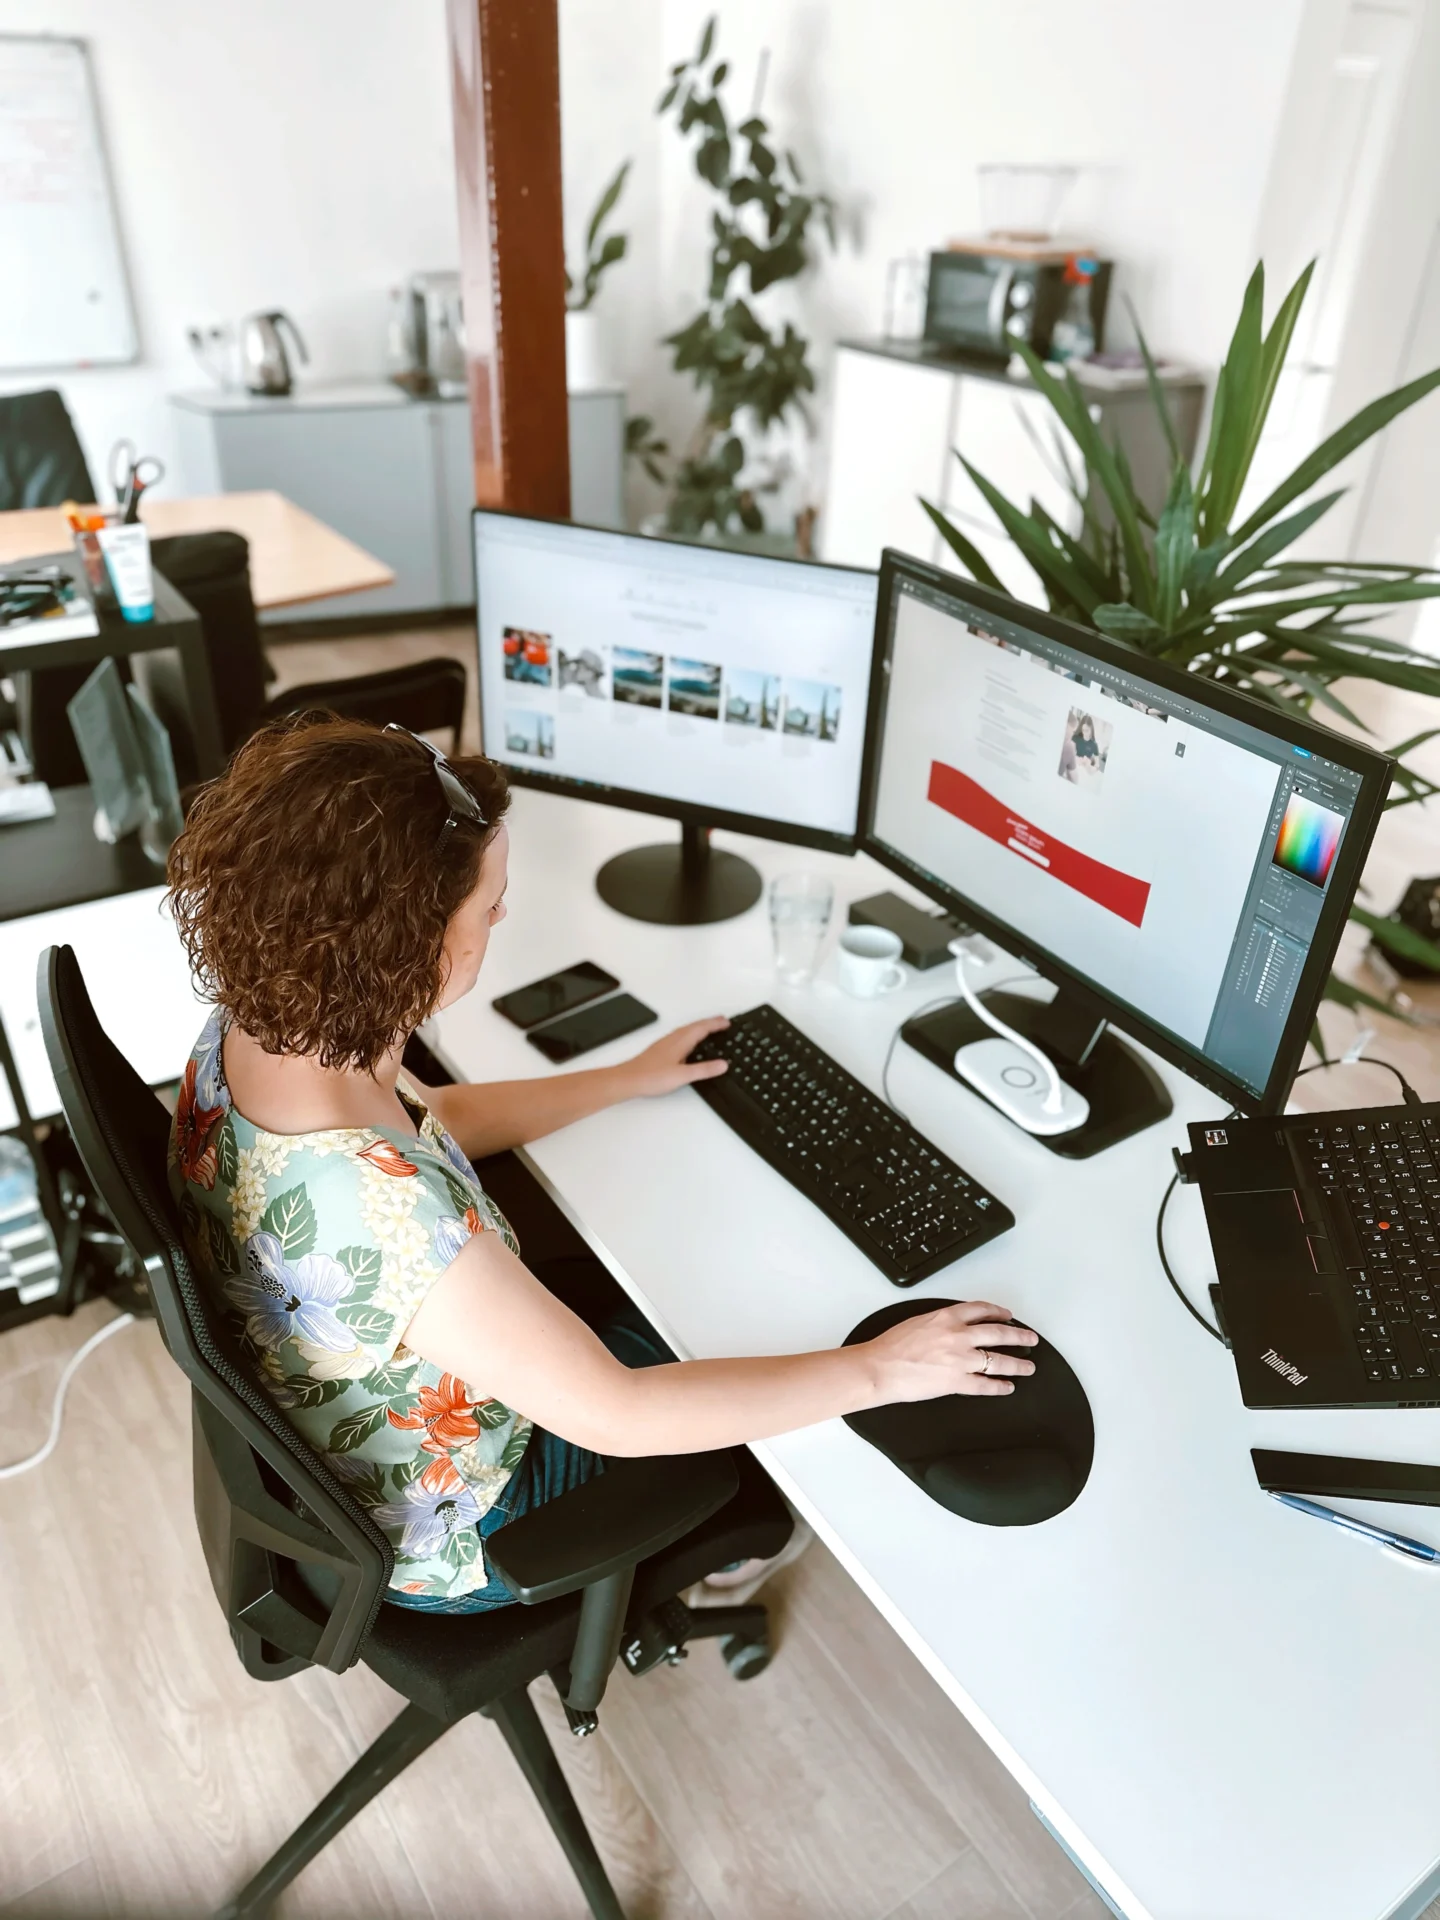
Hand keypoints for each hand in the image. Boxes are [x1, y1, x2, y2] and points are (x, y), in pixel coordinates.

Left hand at [616, 1017, 730, 1099]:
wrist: (628, 1079)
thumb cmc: (651, 1077)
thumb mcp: (683, 1076)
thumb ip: (704, 1070)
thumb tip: (723, 1064)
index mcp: (680, 1041)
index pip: (702, 1028)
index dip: (715, 1024)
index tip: (727, 1022)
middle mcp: (673, 1039)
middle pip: (695, 1026)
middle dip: (709, 1023)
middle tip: (722, 1021)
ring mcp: (665, 1043)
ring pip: (686, 1030)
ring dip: (699, 1027)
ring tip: (709, 1028)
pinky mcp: (660, 1049)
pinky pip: (680, 1035)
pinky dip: (690, 1034)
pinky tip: (688, 1042)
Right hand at [862, 1301, 1037, 1400]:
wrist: (879, 1367)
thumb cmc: (890, 1346)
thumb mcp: (918, 1321)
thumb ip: (939, 1322)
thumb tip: (952, 1325)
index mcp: (946, 1317)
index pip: (981, 1310)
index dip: (999, 1313)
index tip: (1008, 1316)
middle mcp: (958, 1336)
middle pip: (998, 1333)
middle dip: (1019, 1337)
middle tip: (1030, 1339)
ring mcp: (959, 1359)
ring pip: (998, 1360)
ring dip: (1017, 1364)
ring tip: (1028, 1366)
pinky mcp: (956, 1382)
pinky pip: (985, 1385)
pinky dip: (999, 1387)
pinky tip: (1007, 1387)